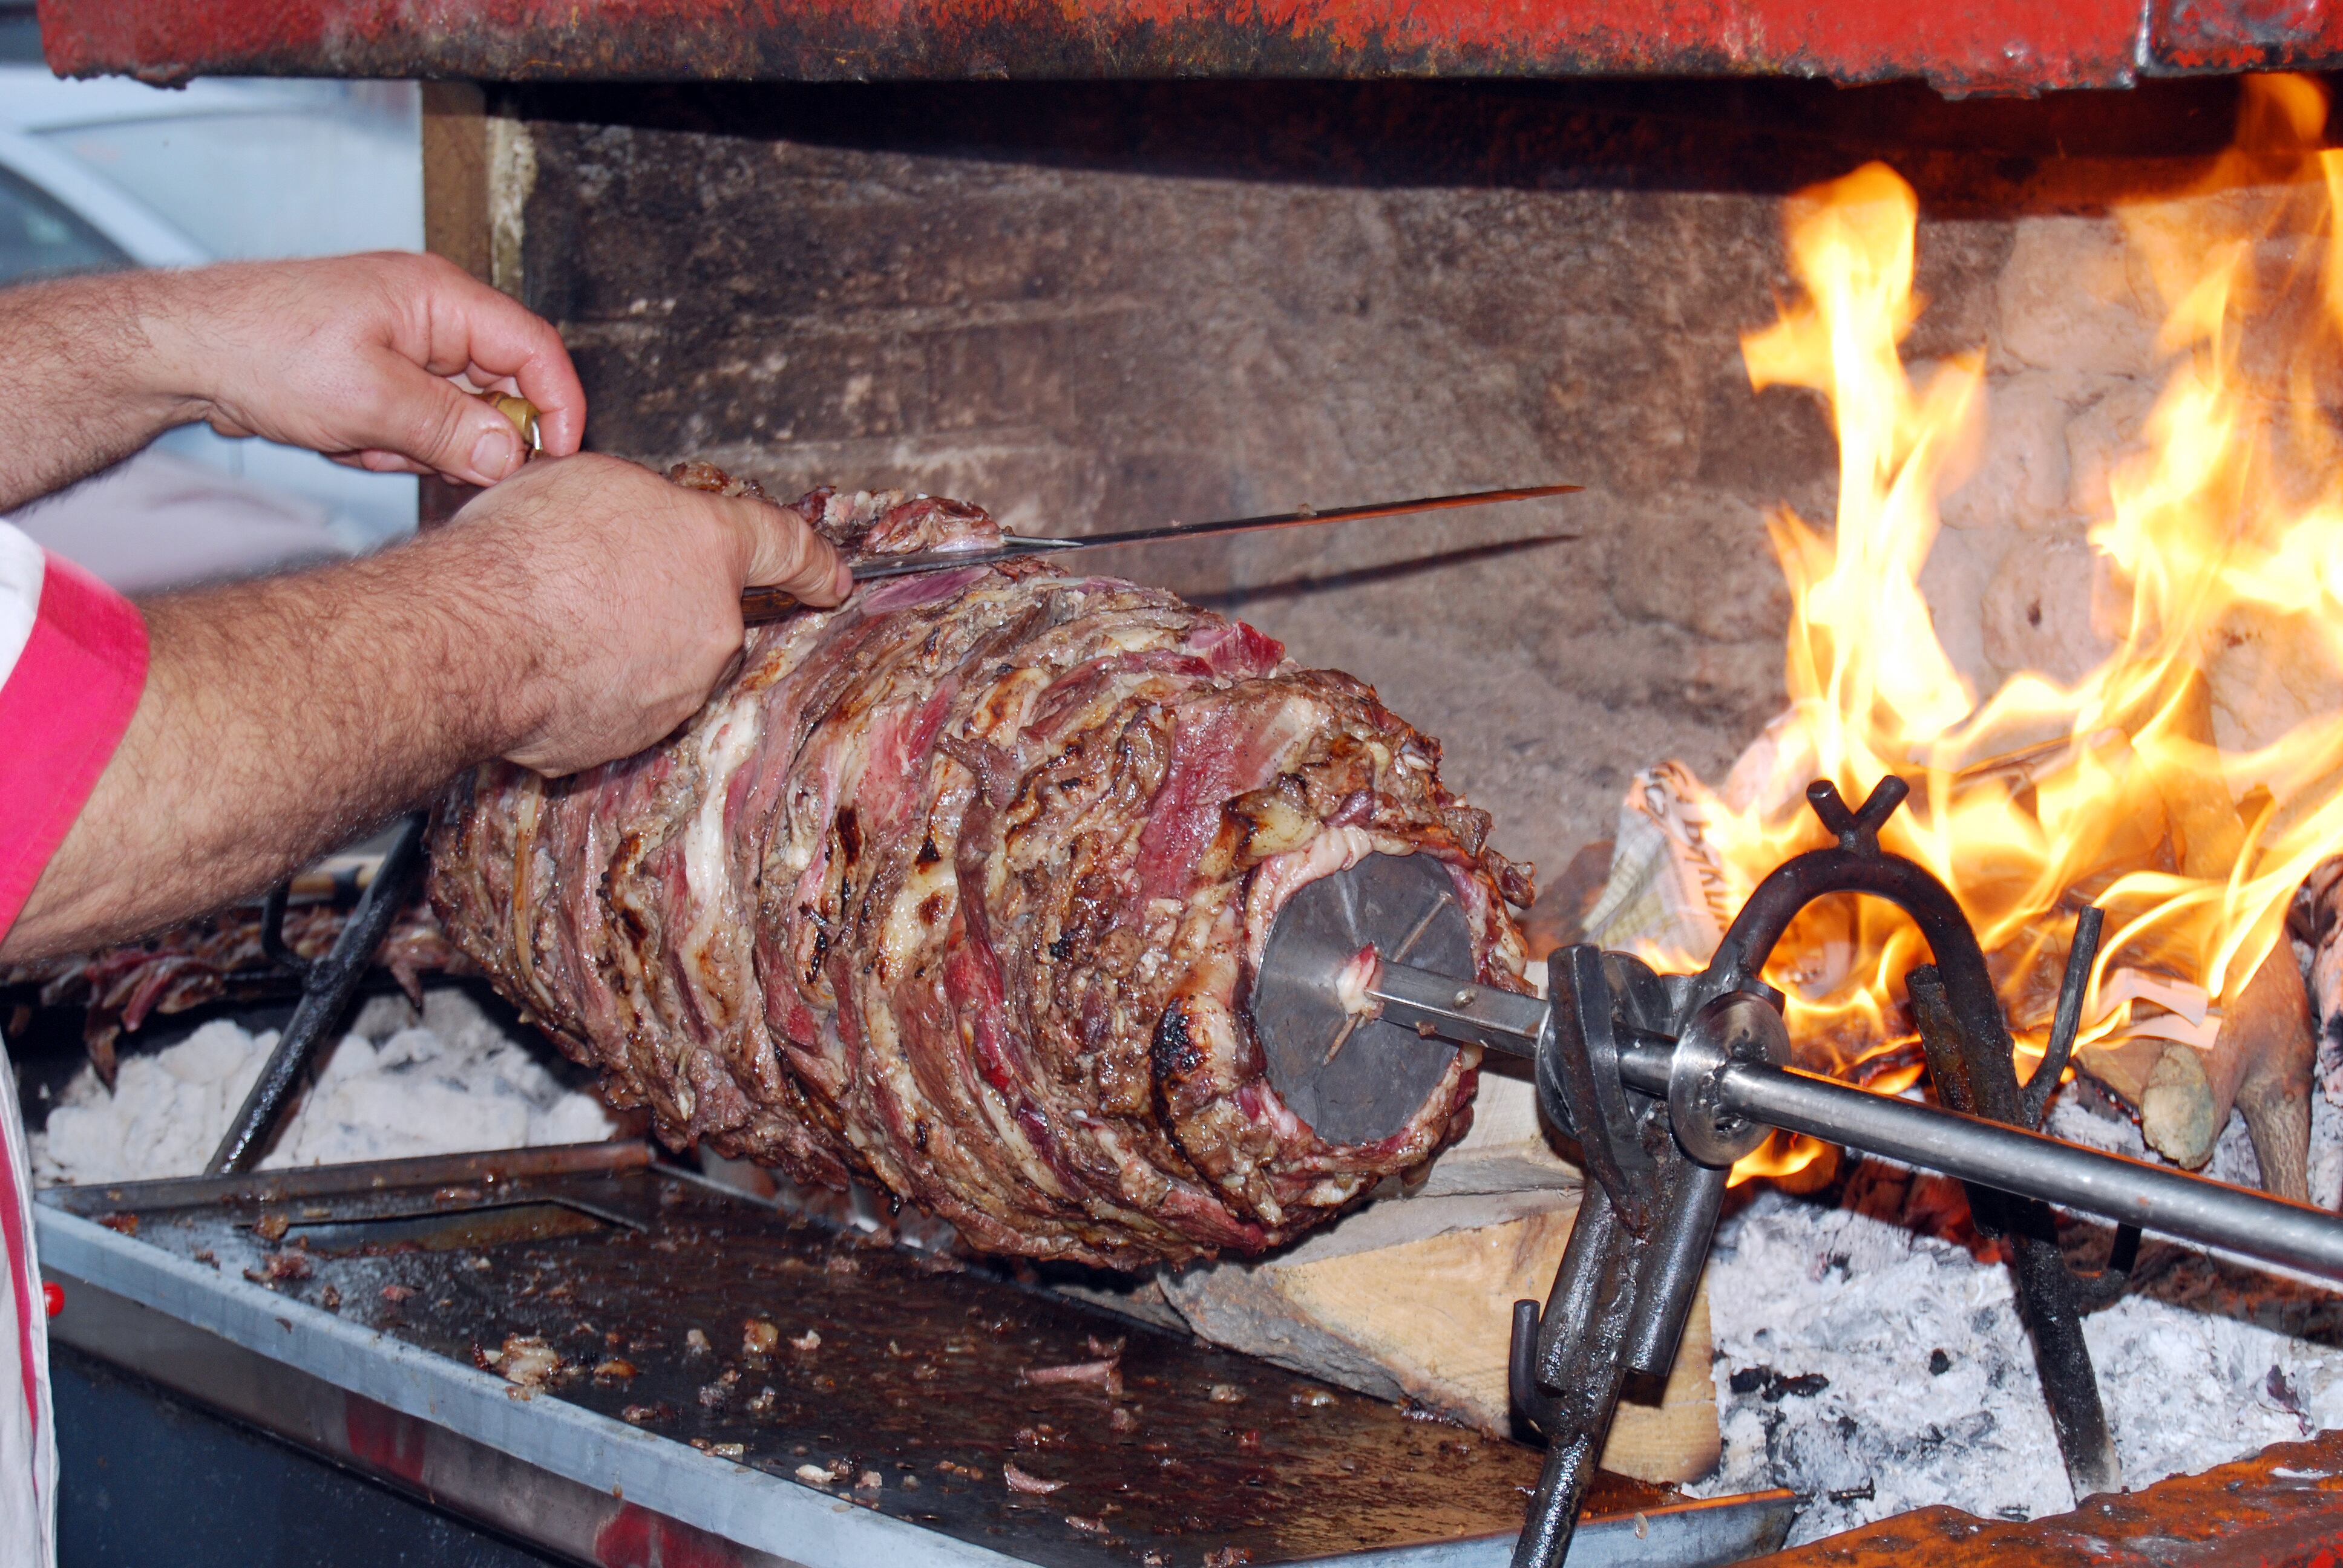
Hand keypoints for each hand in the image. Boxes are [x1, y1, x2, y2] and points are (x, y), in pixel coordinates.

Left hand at [137, 253, 585, 486]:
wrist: (185, 352)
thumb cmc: (265, 349)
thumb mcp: (371, 400)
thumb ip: (452, 430)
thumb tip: (513, 456)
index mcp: (440, 298)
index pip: (534, 348)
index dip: (556, 405)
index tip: (556, 456)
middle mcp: (430, 315)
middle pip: (499, 387)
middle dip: (470, 435)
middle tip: (430, 459)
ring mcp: (403, 344)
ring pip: (457, 413)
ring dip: (421, 445)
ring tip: (363, 441)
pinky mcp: (379, 372)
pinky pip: (417, 421)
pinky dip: (391, 442)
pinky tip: (344, 437)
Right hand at [439, 453, 853, 774]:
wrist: (470, 641)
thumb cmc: (520, 553)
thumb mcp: (590, 482)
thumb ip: (642, 507)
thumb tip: (640, 522)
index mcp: (710, 549)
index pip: (784, 547)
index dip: (813, 561)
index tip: (831, 578)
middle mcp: (710, 628)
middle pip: (705, 611)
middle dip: (659, 599)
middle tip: (591, 581)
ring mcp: (675, 692)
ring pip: (659, 662)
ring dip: (618, 644)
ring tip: (552, 621)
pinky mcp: (630, 738)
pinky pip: (616, 705)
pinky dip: (587, 688)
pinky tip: (542, 663)